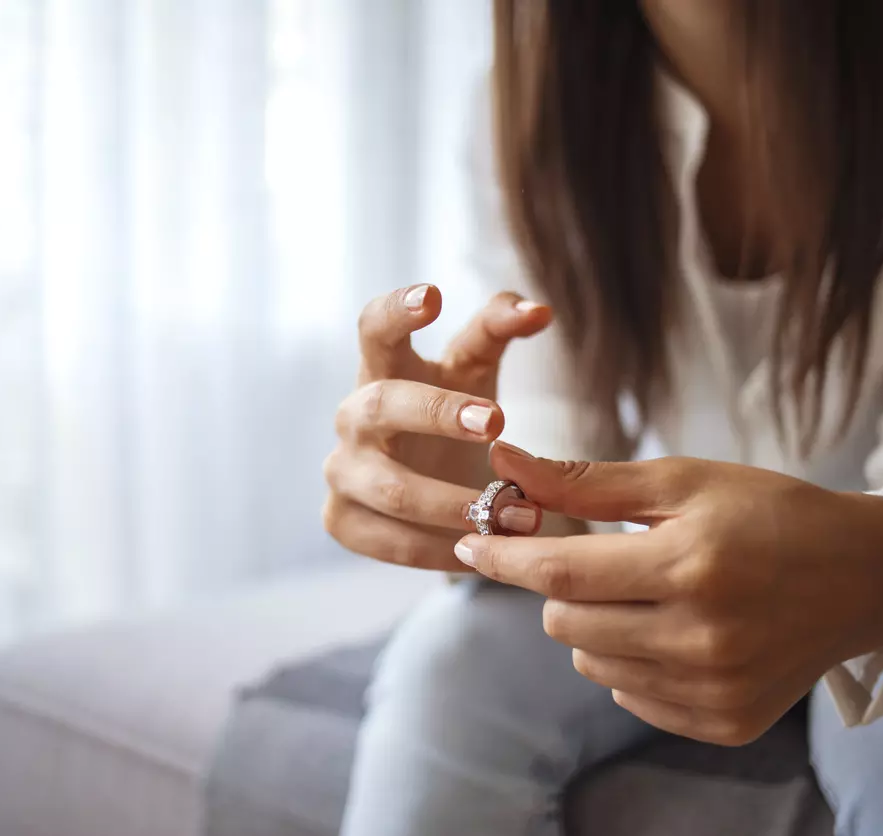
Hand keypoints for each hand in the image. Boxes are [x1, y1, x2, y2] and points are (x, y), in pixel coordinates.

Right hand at [323, 285, 550, 570]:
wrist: (424, 490)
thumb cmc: (449, 415)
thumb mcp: (474, 369)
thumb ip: (500, 330)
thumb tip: (540, 310)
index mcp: (381, 367)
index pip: (374, 326)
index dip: (397, 310)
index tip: (433, 296)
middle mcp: (351, 416)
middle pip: (380, 404)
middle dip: (438, 413)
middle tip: (498, 422)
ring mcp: (341, 471)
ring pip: (391, 489)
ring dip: (458, 503)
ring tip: (522, 515)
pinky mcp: (341, 521)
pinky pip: (391, 542)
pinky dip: (442, 549)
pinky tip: (483, 550)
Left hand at [455, 443, 882, 743]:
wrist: (860, 577)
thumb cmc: (766, 514)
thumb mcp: (681, 481)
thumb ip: (585, 483)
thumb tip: (504, 467)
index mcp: (691, 567)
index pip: (560, 573)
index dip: (503, 557)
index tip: (468, 542)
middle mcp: (703, 639)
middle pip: (565, 623)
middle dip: (560, 586)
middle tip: (601, 558)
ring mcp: (715, 689)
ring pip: (590, 663)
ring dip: (594, 625)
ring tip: (646, 592)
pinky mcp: (725, 723)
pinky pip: (630, 696)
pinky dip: (631, 662)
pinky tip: (672, 630)